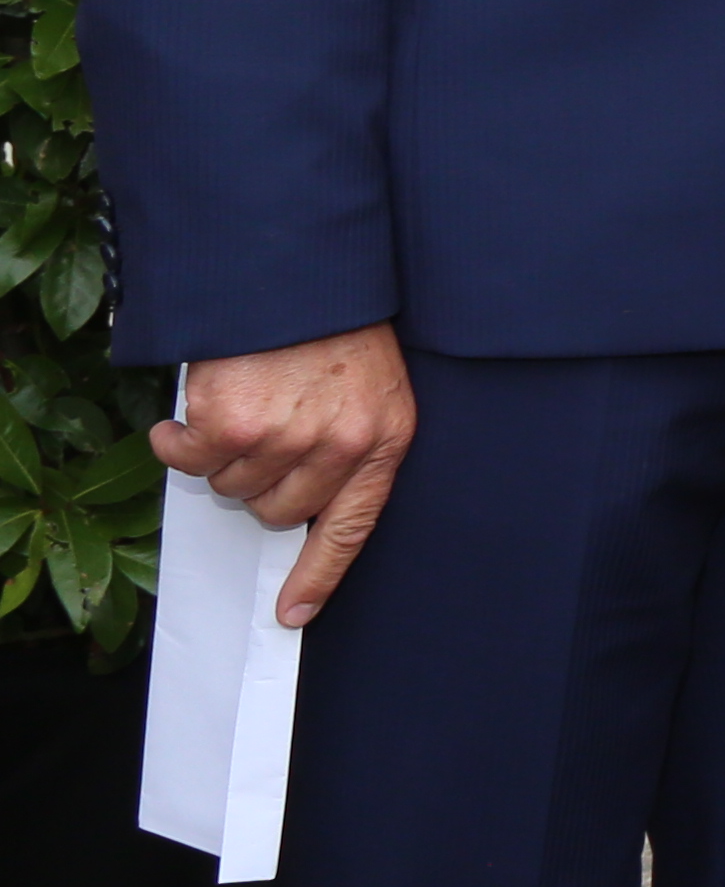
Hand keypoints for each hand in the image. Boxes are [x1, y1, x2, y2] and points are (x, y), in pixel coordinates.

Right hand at [149, 326, 415, 628]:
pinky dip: (178, 440)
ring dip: (222, 455)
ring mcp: (286, 439)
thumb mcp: (370, 386)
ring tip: (240, 407)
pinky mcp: (233, 426)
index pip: (353, 528)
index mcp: (383, 440)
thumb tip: (292, 502)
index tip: (291, 613)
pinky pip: (189, 460)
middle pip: (277, 511)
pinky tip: (195, 410)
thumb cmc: (334, 328)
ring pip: (232, 487)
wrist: (300, 273)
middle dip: (259, 483)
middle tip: (259, 435)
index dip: (318, 575)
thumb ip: (345, 442)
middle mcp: (339, 446)